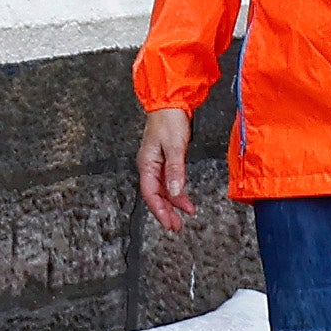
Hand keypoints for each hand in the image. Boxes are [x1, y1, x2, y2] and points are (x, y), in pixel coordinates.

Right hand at [136, 104, 197, 229]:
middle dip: (166, 212)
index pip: (151, 194)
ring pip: (163, 191)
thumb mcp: (174, 146)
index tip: (169, 223)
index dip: (160, 211)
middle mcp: (149, 167)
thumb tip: (175, 192)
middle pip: (156, 196)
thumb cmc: (168, 121)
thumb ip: (175, 170)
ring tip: (182, 218)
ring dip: (172, 205)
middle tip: (176, 227)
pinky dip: (177, 193)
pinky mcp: (165, 161)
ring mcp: (156, 164)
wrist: (170, 104)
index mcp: (147, 164)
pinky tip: (184, 200)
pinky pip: (169, 182)